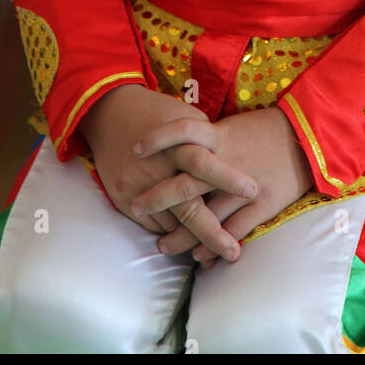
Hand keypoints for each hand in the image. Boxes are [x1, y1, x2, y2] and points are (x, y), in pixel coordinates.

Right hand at [78, 85, 256, 253]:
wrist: (111, 111)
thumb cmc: (158, 112)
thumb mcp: (186, 116)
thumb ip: (208, 140)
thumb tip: (236, 162)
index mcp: (179, 143)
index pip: (205, 164)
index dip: (229, 179)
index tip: (253, 192)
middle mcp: (159, 167)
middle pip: (188, 207)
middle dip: (212, 233)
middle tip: (233, 252)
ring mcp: (139, 185)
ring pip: (171, 223)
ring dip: (192, 239)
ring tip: (213, 252)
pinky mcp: (124, 197)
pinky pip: (152, 224)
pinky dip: (171, 231)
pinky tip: (185, 237)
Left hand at [132, 105, 313, 263]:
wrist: (310, 140)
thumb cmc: (270, 130)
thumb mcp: (236, 126)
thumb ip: (210, 139)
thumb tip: (182, 148)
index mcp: (221, 136)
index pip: (183, 131)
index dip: (157, 138)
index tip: (135, 149)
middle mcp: (228, 162)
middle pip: (185, 183)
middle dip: (157, 198)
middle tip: (135, 207)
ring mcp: (245, 186)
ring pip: (206, 216)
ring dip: (182, 235)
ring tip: (164, 246)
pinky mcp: (263, 204)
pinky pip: (232, 231)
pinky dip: (214, 246)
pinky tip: (200, 257)